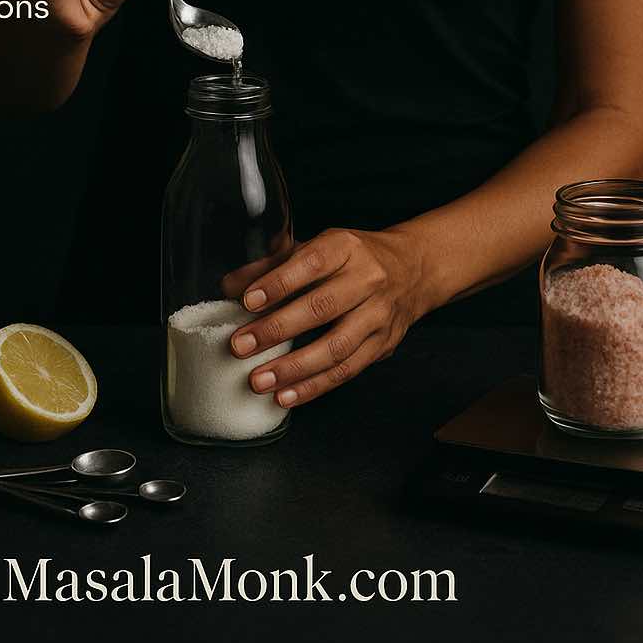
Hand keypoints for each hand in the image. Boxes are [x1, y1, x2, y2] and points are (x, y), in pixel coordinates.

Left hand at [228, 227, 425, 407]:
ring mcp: (378, 315)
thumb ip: (273, 265)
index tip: (247, 300)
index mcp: (346, 247)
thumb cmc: (353, 258)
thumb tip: (229, 286)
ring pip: (335, 347)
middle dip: (277, 330)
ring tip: (260, 380)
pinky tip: (287, 395)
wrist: (412, 270)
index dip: (278, 282)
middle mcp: (367, 279)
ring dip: (294, 368)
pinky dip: (314, 386)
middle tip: (240, 346)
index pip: (311, 263)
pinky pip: (347, 371)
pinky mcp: (382, 345)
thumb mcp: (317, 248)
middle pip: (321, 308)